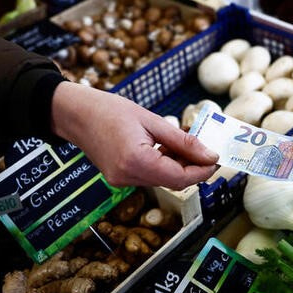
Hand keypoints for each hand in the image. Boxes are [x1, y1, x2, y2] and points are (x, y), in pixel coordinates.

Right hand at [50, 82, 217, 189]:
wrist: (76, 113)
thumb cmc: (110, 110)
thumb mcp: (152, 120)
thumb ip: (183, 141)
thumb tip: (210, 155)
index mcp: (136, 161)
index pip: (180, 178)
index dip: (202, 171)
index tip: (216, 159)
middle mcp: (128, 177)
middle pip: (173, 182)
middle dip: (193, 168)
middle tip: (206, 149)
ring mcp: (121, 180)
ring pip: (163, 180)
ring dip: (179, 166)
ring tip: (184, 143)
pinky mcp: (119, 178)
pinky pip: (150, 176)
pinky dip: (163, 165)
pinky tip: (167, 148)